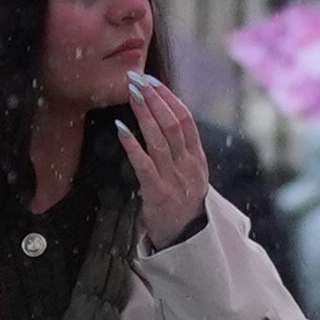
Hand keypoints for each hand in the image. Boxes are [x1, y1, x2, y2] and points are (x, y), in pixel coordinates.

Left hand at [117, 73, 208, 249]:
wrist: (187, 240)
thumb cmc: (182, 204)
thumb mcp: (189, 175)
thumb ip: (180, 151)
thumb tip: (163, 120)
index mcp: (197, 159)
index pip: (186, 120)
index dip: (169, 98)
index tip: (153, 81)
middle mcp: (188, 166)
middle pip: (173, 125)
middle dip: (155, 99)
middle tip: (138, 79)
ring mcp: (175, 180)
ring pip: (161, 140)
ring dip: (145, 114)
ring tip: (131, 94)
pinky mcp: (158, 193)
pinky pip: (144, 165)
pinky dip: (133, 145)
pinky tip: (121, 128)